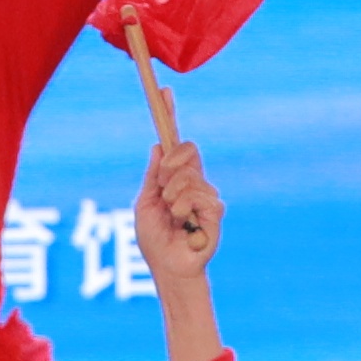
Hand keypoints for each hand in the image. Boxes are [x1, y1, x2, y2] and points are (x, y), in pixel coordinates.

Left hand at [135, 126, 219, 284]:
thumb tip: (158, 145)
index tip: (165, 92)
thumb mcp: (145, 203)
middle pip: (187, 149)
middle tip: (162, 189)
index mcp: (174, 178)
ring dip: (173, 197)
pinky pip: (200, 196)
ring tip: (173, 218)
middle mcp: (193, 181)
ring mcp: (206, 195)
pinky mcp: (215, 211)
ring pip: (190, 176)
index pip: (175, 142)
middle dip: (170, 167)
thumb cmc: (154, 241)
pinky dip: (184, 209)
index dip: (170, 116)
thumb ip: (153, 176)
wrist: (168, 268)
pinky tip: (184, 224)